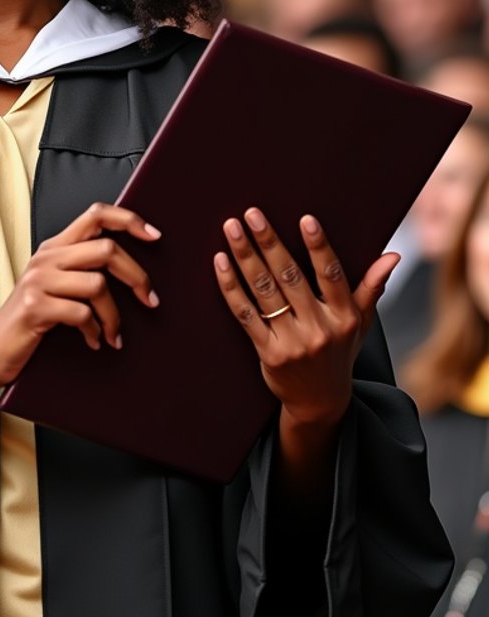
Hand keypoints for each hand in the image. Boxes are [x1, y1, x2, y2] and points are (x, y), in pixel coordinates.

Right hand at [0, 203, 160, 423]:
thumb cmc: (32, 320)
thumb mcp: (55, 286)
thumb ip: (82, 270)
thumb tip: (133, 270)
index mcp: (55, 247)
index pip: (95, 214)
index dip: (128, 219)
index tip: (154, 236)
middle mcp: (47, 257)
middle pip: (106, 249)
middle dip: (137, 277)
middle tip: (150, 300)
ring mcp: (38, 281)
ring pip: (97, 284)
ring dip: (114, 316)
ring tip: (114, 334)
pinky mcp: (35, 308)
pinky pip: (81, 313)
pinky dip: (95, 331)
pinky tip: (94, 341)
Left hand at [213, 207, 397, 431]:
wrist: (321, 403)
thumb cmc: (340, 353)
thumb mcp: (361, 323)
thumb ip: (372, 287)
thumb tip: (394, 255)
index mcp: (344, 317)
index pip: (331, 275)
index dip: (319, 246)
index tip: (305, 219)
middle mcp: (319, 329)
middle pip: (290, 278)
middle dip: (269, 242)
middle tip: (252, 214)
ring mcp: (292, 342)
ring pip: (264, 292)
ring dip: (245, 257)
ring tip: (232, 229)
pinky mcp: (268, 353)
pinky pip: (245, 314)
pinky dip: (231, 287)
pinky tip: (221, 263)